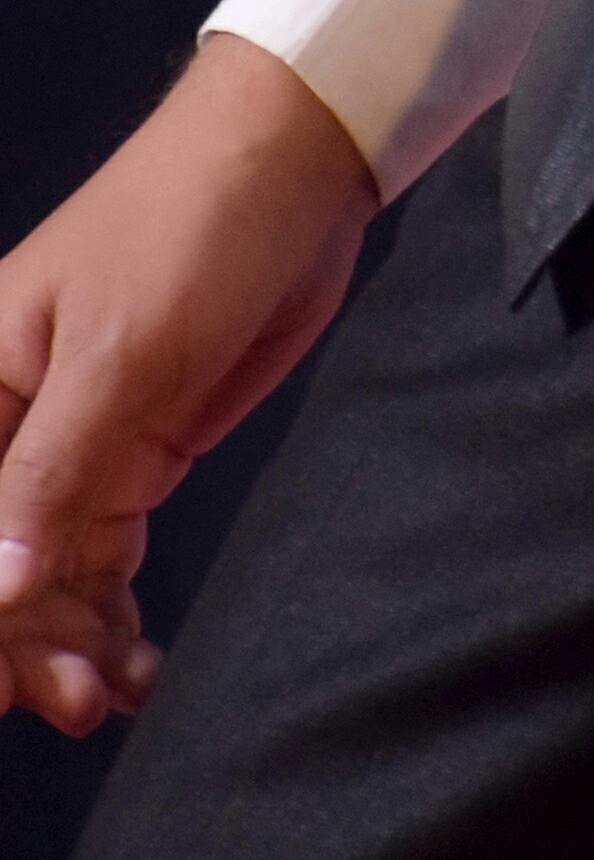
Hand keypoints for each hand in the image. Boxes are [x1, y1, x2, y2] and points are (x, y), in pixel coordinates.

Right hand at [0, 32, 376, 732]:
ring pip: (47, 573)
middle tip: (70, 700)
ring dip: (65, 641)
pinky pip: (105, 554)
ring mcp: (80, 440)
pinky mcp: (142, 446)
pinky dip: (112, 612)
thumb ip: (50, 474)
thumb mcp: (118, 351)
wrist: (299, 159)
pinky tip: (136, 666)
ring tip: (106, 696)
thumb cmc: (192, 222)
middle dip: (19, 641)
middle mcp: (13, 421)